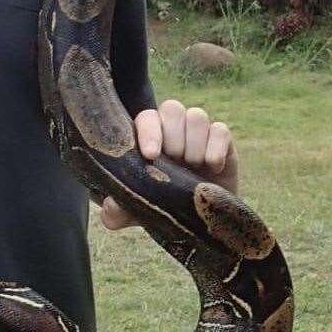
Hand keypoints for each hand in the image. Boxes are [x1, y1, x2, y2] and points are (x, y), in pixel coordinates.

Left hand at [98, 99, 237, 231]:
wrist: (201, 222)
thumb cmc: (164, 207)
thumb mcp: (138, 213)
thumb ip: (118, 211)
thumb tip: (110, 210)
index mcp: (148, 138)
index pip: (146, 118)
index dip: (149, 131)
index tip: (151, 155)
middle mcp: (172, 129)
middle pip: (172, 109)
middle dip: (174, 138)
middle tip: (177, 163)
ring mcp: (198, 133)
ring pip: (196, 116)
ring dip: (195, 144)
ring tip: (194, 167)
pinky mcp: (221, 142)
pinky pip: (220, 130)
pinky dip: (216, 147)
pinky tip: (213, 167)